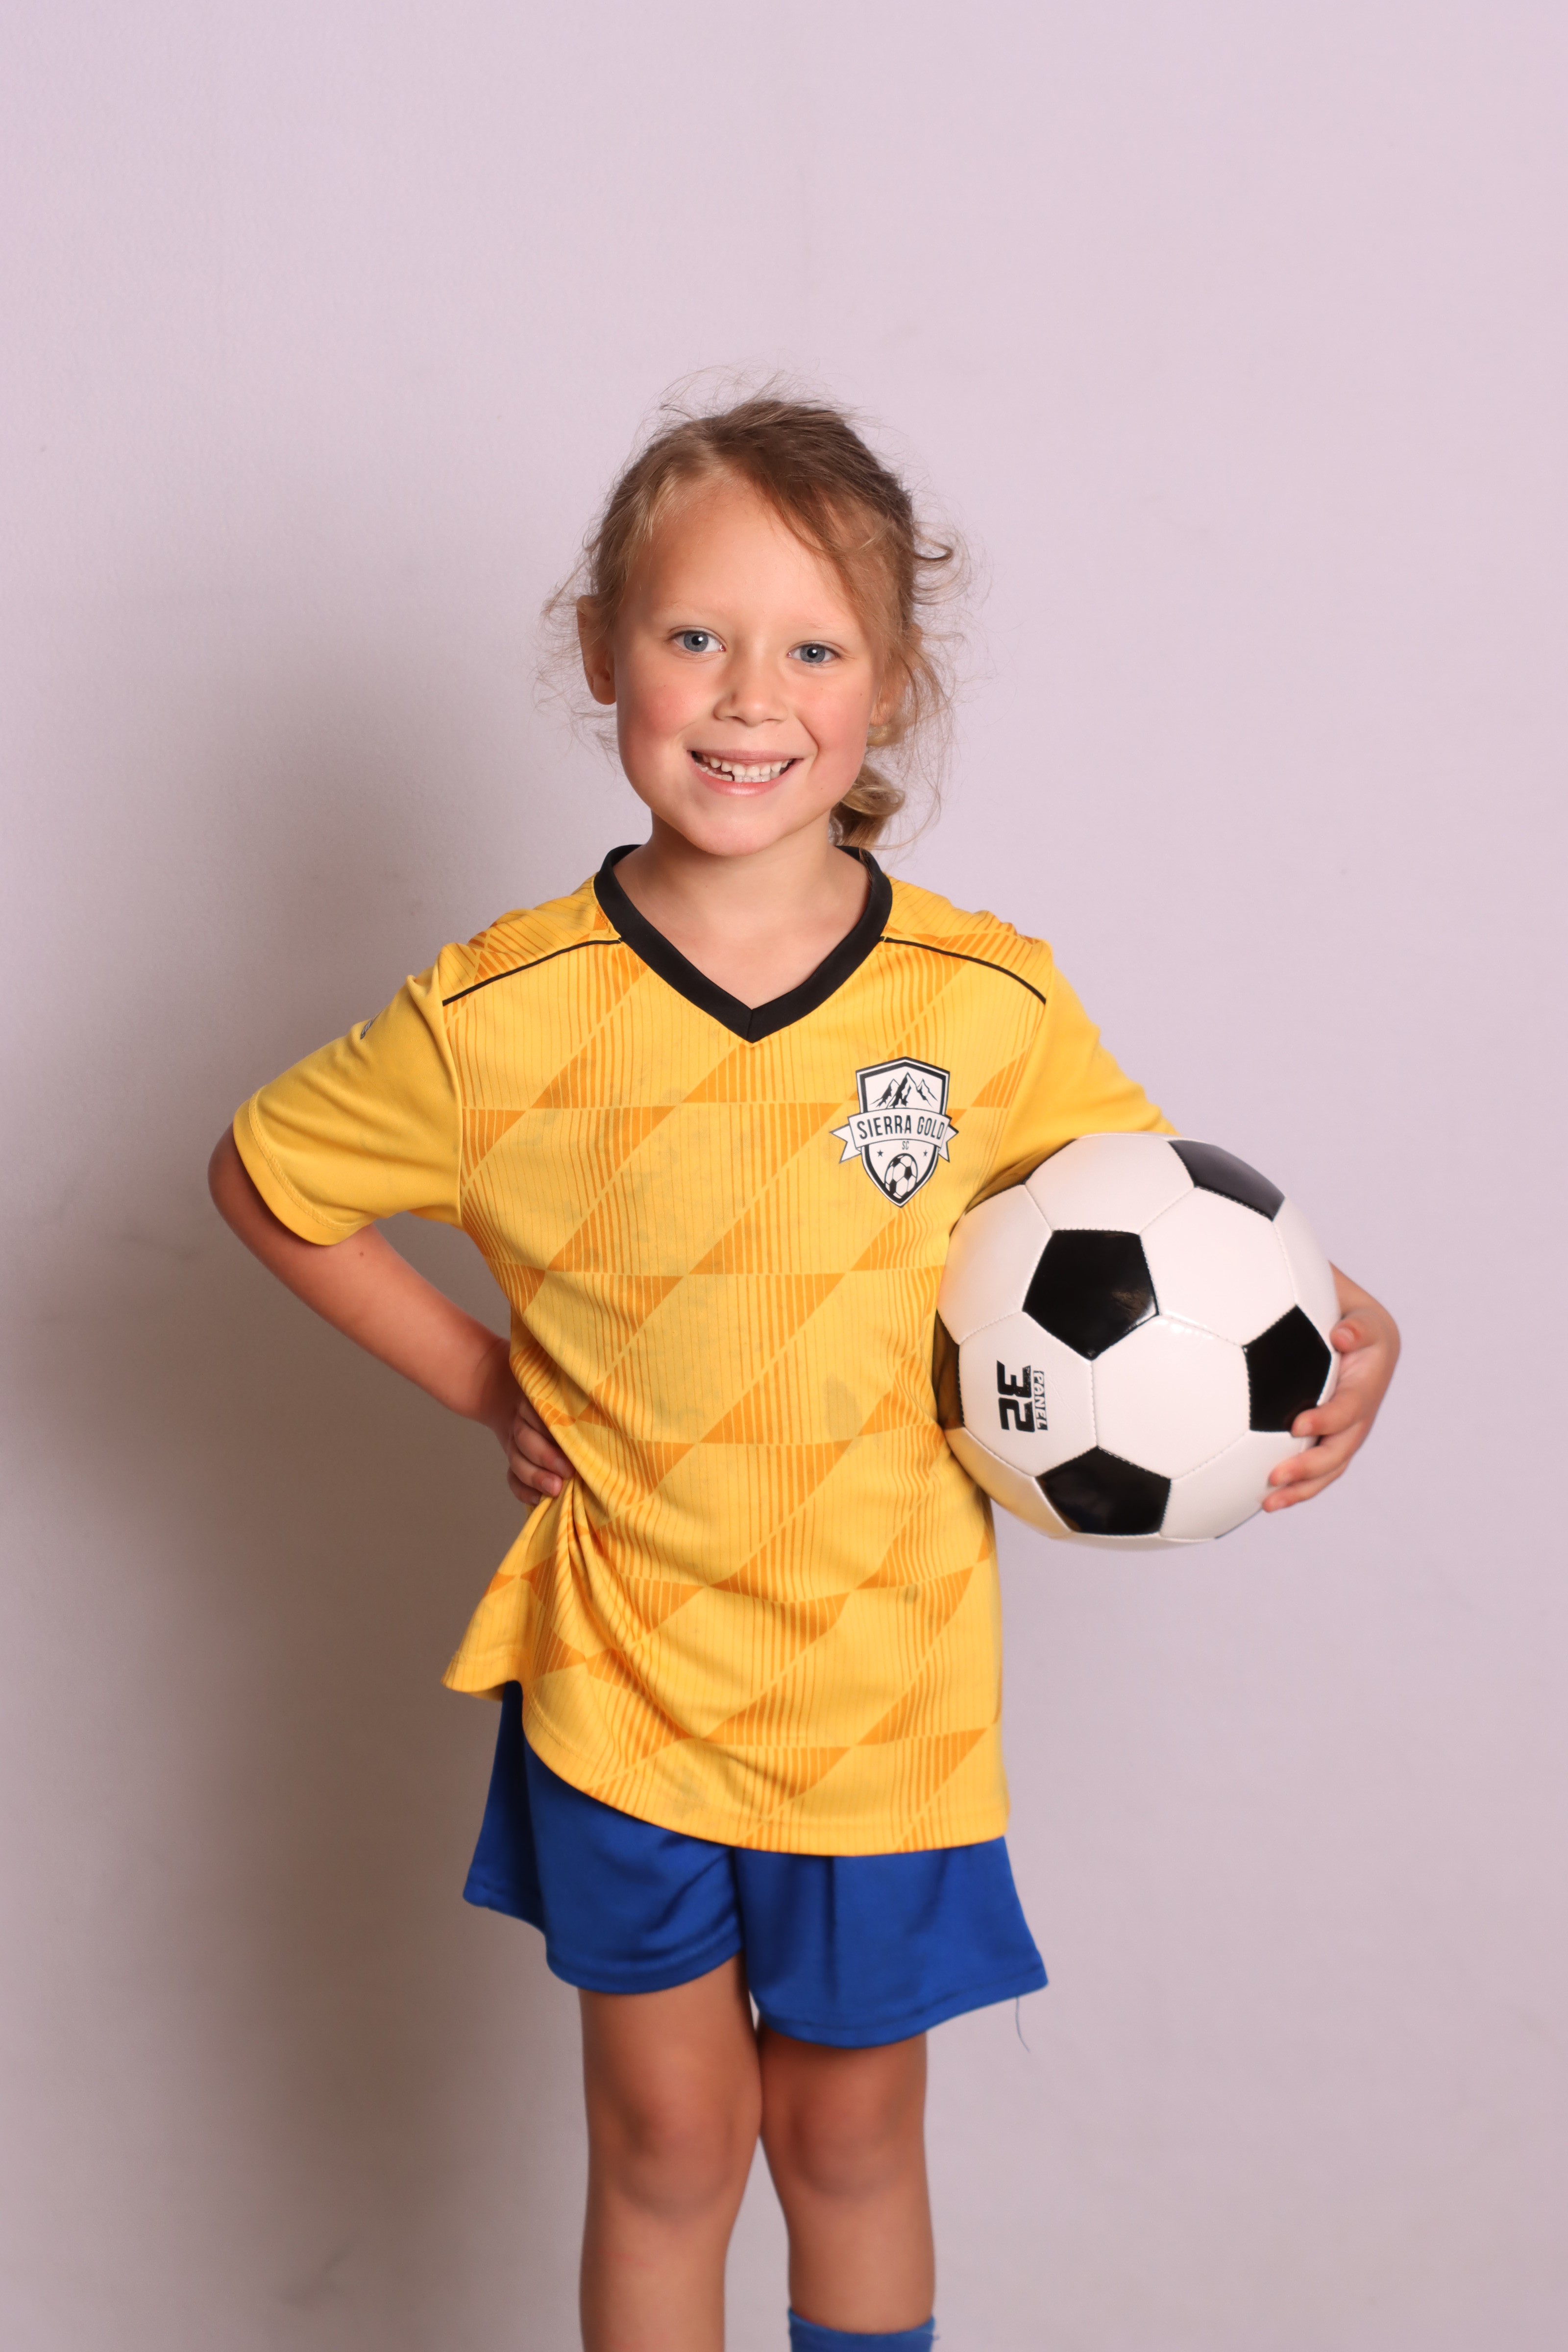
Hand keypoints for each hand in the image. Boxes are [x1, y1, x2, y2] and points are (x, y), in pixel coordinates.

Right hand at [496, 1382, 573, 1508]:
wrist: (550, 1427)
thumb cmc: (575, 1419)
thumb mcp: (576, 1410)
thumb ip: (579, 1418)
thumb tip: (597, 1436)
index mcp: (536, 1404)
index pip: (537, 1413)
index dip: (553, 1430)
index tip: (573, 1446)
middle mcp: (522, 1423)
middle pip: (524, 1439)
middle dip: (546, 1457)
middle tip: (568, 1472)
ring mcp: (515, 1446)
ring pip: (516, 1461)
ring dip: (536, 1477)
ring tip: (555, 1489)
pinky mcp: (514, 1466)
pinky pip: (512, 1480)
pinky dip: (524, 1491)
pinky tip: (540, 1500)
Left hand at [1264, 1267, 1398, 1510]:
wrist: (1347, 1317)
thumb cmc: (1336, 1300)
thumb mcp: (1347, 1298)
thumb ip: (1351, 1318)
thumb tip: (1343, 1336)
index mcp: (1370, 1376)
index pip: (1351, 1405)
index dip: (1329, 1418)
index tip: (1298, 1425)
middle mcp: (1364, 1408)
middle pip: (1342, 1448)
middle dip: (1312, 1467)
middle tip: (1275, 1477)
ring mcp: (1350, 1426)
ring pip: (1331, 1466)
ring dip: (1303, 1487)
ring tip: (1267, 1503)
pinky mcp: (1332, 1435)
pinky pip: (1317, 1466)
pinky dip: (1296, 1484)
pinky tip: (1263, 1498)